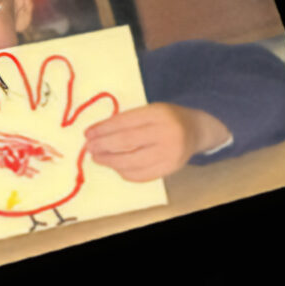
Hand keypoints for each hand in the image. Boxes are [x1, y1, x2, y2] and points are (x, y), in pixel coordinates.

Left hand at [84, 103, 230, 181]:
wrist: (196, 130)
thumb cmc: (166, 118)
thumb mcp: (149, 110)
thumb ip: (127, 120)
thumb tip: (96, 134)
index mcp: (158, 113)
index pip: (124, 123)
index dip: (103, 129)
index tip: (88, 134)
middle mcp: (166, 133)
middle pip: (126, 143)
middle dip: (103, 146)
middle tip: (89, 148)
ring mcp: (169, 153)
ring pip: (132, 162)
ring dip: (110, 161)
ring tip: (98, 158)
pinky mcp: (170, 169)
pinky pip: (141, 175)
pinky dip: (124, 172)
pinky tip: (115, 166)